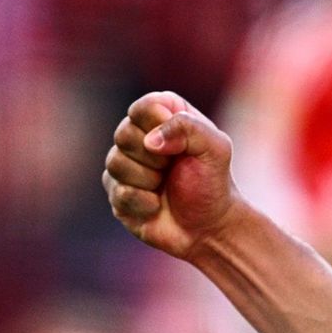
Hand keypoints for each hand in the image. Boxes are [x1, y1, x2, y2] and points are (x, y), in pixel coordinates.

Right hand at [103, 91, 242, 259]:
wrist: (207, 225)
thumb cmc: (212, 181)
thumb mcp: (215, 148)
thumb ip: (188, 128)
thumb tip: (150, 141)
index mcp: (164, 114)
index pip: (144, 107)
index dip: (160, 127)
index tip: (181, 146)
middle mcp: (139, 134)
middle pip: (124, 134)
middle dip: (155, 158)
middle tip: (173, 168)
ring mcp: (124, 163)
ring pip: (116, 163)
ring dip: (149, 180)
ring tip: (165, 185)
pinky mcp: (115, 191)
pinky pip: (118, 192)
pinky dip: (144, 202)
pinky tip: (156, 204)